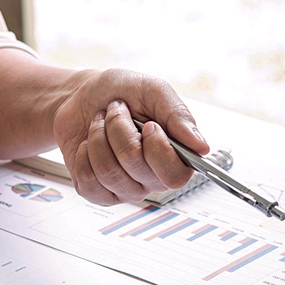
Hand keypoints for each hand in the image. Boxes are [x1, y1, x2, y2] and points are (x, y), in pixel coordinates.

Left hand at [52, 69, 207, 204]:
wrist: (83, 97)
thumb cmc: (122, 93)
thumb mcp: (153, 91)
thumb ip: (178, 115)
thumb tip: (201, 146)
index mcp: (175, 156)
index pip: (176, 175)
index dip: (158, 149)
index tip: (148, 124)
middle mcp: (153, 178)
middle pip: (135, 165)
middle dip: (118, 129)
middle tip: (116, 111)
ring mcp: (126, 189)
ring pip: (108, 171)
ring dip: (98, 137)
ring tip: (100, 123)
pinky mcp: (98, 193)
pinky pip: (88, 180)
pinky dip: (84, 153)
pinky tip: (89, 144)